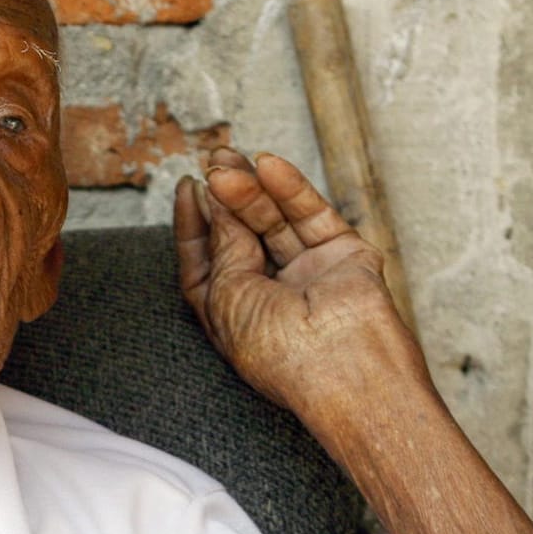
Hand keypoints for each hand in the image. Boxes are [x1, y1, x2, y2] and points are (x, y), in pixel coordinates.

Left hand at [173, 147, 426, 414]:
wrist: (343, 371)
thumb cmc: (277, 351)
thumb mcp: (225, 292)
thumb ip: (223, 243)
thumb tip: (215, 200)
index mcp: (232, 313)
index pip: (206, 260)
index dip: (194, 224)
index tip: (188, 187)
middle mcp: (269, 294)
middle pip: (241, 234)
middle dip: (225, 198)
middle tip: (214, 162)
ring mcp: (308, 275)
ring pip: (275, 220)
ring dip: (251, 189)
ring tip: (229, 162)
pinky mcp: (344, 258)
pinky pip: (312, 216)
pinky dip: (291, 189)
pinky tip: (268, 167)